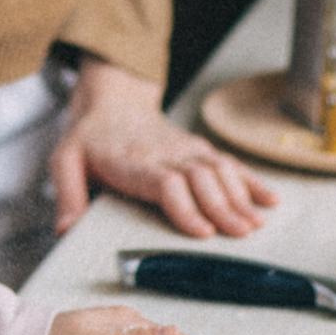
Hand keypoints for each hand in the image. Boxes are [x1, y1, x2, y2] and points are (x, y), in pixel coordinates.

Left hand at [49, 57, 278, 238]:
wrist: (112, 100)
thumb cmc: (89, 137)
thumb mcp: (65, 160)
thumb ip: (67, 194)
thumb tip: (67, 231)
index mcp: (135, 161)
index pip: (166, 182)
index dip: (186, 207)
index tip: (203, 232)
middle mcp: (167, 154)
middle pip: (200, 179)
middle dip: (223, 207)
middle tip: (242, 235)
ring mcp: (187, 149)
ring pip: (220, 170)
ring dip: (241, 196)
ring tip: (257, 224)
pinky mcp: (199, 149)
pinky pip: (229, 163)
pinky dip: (252, 180)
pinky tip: (271, 200)